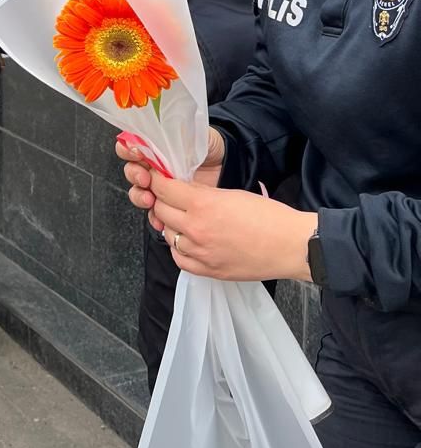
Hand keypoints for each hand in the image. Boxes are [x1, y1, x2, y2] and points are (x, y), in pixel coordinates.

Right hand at [119, 126, 225, 219]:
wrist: (228, 166)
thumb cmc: (209, 147)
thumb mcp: (194, 135)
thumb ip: (177, 133)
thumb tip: (161, 131)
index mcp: (154, 147)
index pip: (130, 146)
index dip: (127, 150)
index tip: (135, 152)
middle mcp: (153, 167)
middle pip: (131, 171)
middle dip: (134, 175)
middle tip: (145, 178)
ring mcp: (160, 186)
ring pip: (138, 192)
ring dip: (140, 197)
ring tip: (150, 199)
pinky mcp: (170, 203)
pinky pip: (155, 213)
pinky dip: (154, 217)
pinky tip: (160, 219)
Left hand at [143, 173, 317, 282]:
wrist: (291, 246)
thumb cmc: (268, 216)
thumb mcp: (231, 193)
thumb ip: (202, 193)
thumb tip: (182, 189)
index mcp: (202, 205)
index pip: (163, 189)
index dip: (157, 180)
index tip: (155, 176)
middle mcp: (195, 230)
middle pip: (161, 211)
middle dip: (161, 201)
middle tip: (168, 196)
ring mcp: (200, 253)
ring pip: (168, 234)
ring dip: (171, 224)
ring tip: (183, 218)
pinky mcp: (207, 271)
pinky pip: (179, 258)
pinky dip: (179, 248)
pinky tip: (188, 241)